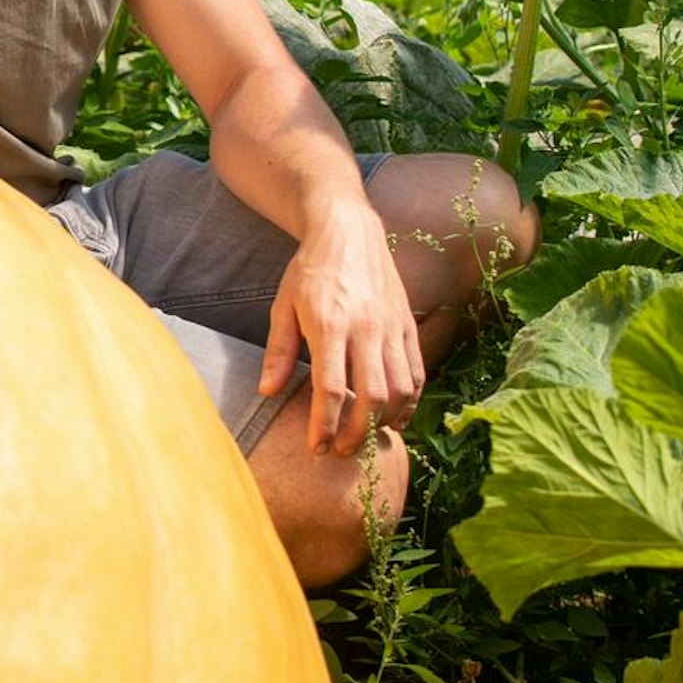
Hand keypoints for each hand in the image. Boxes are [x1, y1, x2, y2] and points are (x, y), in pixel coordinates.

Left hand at [259, 201, 425, 457]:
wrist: (349, 230)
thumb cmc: (310, 270)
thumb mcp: (283, 305)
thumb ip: (278, 351)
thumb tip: (267, 393)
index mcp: (330, 323)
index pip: (331, 389)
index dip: (324, 426)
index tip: (316, 449)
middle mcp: (366, 327)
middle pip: (370, 397)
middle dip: (356, 434)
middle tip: (341, 451)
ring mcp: (392, 327)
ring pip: (399, 390)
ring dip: (384, 423)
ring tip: (365, 437)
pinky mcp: (408, 326)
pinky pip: (416, 373)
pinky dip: (409, 403)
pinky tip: (394, 418)